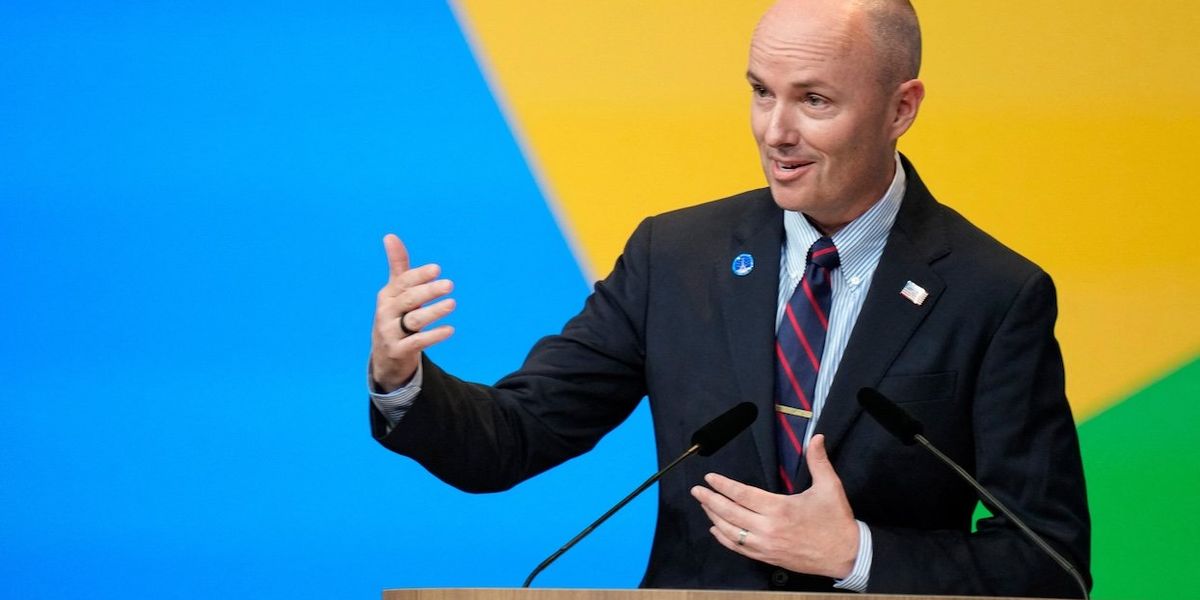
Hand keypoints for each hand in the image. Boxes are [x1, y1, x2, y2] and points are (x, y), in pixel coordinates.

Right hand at [369, 234, 455, 391]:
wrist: (385, 356)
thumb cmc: (395, 316)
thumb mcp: (395, 292)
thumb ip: (398, 266)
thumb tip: (390, 235)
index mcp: (387, 296)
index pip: (403, 282)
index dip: (419, 276)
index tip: (437, 269)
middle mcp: (386, 313)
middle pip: (409, 300)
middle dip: (428, 291)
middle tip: (450, 284)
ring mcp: (390, 333)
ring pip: (413, 321)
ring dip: (433, 312)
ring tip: (452, 303)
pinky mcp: (398, 351)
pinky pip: (417, 343)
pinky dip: (433, 336)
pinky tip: (450, 329)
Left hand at [690, 434, 859, 578]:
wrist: (846, 555)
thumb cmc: (836, 521)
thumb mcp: (829, 487)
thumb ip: (818, 461)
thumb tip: (816, 437)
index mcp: (780, 509)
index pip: (742, 495)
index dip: (723, 485)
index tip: (709, 478)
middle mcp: (768, 529)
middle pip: (730, 514)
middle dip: (710, 501)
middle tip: (696, 491)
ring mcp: (766, 546)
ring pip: (731, 533)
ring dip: (714, 518)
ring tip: (704, 506)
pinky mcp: (768, 558)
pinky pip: (739, 549)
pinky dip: (724, 539)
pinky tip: (716, 530)